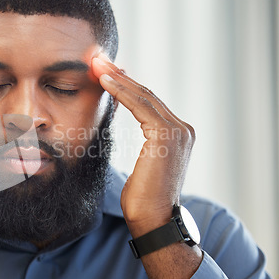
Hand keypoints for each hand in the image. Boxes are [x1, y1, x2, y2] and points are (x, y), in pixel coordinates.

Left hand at [91, 54, 195, 237]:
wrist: (153, 220)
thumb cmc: (142, 198)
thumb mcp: (142, 162)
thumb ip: (142, 140)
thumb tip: (128, 125)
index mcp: (177, 134)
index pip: (148, 102)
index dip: (125, 84)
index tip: (104, 71)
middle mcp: (182, 129)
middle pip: (146, 94)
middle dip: (119, 75)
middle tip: (97, 58)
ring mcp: (178, 131)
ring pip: (143, 96)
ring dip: (117, 78)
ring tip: (96, 63)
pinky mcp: (168, 135)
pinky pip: (141, 106)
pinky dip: (122, 91)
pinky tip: (104, 80)